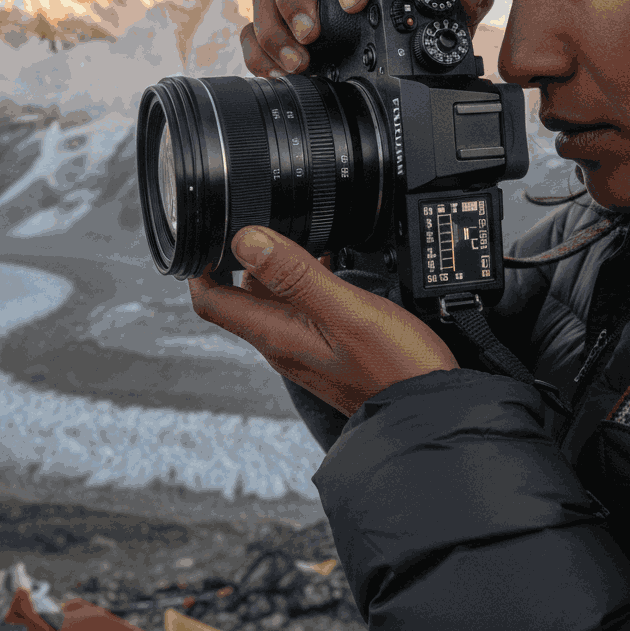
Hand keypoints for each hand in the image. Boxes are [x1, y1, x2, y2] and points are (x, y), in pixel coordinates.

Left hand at [188, 226, 458, 418]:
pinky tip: (334, 264)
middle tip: (267, 219)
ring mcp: (303, 348)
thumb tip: (245, 240)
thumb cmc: (394, 369)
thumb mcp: (345, 311)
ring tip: (304, 234)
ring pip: (274, 298)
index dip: (199, 264)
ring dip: (282, 265)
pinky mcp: (327, 348)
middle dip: (246, 255)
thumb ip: (295, 276)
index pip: (210, 300)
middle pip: (241, 294)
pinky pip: (303, 308)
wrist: (430, 411)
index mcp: (274, 334)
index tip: (209, 231)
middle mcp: (281, 343)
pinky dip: (309, 280)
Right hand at [240, 0, 495, 77]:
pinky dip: (257, 51)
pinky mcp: (278, 31)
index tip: (354, 2)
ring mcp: (297, 0)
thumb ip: (465, 0)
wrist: (391, 69)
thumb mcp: (446, 19)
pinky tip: (276, 74)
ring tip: (298, 65)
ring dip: (273, 27)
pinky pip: (251, 29)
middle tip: (312, 34)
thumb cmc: (415, 32)